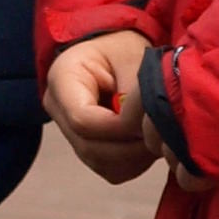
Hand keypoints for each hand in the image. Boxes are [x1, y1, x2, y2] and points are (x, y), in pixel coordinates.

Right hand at [45, 30, 159, 183]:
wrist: (114, 53)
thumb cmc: (122, 48)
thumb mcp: (132, 56)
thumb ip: (134, 90)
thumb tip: (143, 126)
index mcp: (62, 79)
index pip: (83, 120)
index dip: (119, 128)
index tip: (148, 121)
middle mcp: (58, 109)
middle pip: (89, 148)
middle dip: (130, 147)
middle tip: (161, 135)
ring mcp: (69, 133)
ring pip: (101, 163)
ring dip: (135, 157)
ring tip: (157, 135)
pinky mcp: (86, 149)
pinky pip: (110, 170)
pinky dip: (134, 163)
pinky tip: (147, 142)